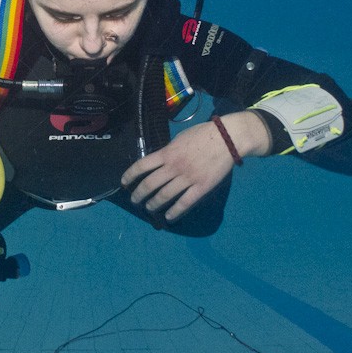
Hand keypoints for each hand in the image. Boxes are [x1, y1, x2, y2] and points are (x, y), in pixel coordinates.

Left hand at [120, 111, 271, 222]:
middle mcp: (174, 167)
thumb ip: (168, 152)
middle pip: (150, 184)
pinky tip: (169, 217)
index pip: (142, 166)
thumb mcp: (179, 139)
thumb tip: (158, 161)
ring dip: (154, 204)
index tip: (125, 183)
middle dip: (139, 194)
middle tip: (135, 200)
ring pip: (165, 195)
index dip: (130, 175)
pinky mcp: (201, 187)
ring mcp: (187, 178)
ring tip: (149, 208)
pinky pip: (184, 203)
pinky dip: (175, 212)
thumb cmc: (203, 135)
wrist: (227, 138)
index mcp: (167, 153)